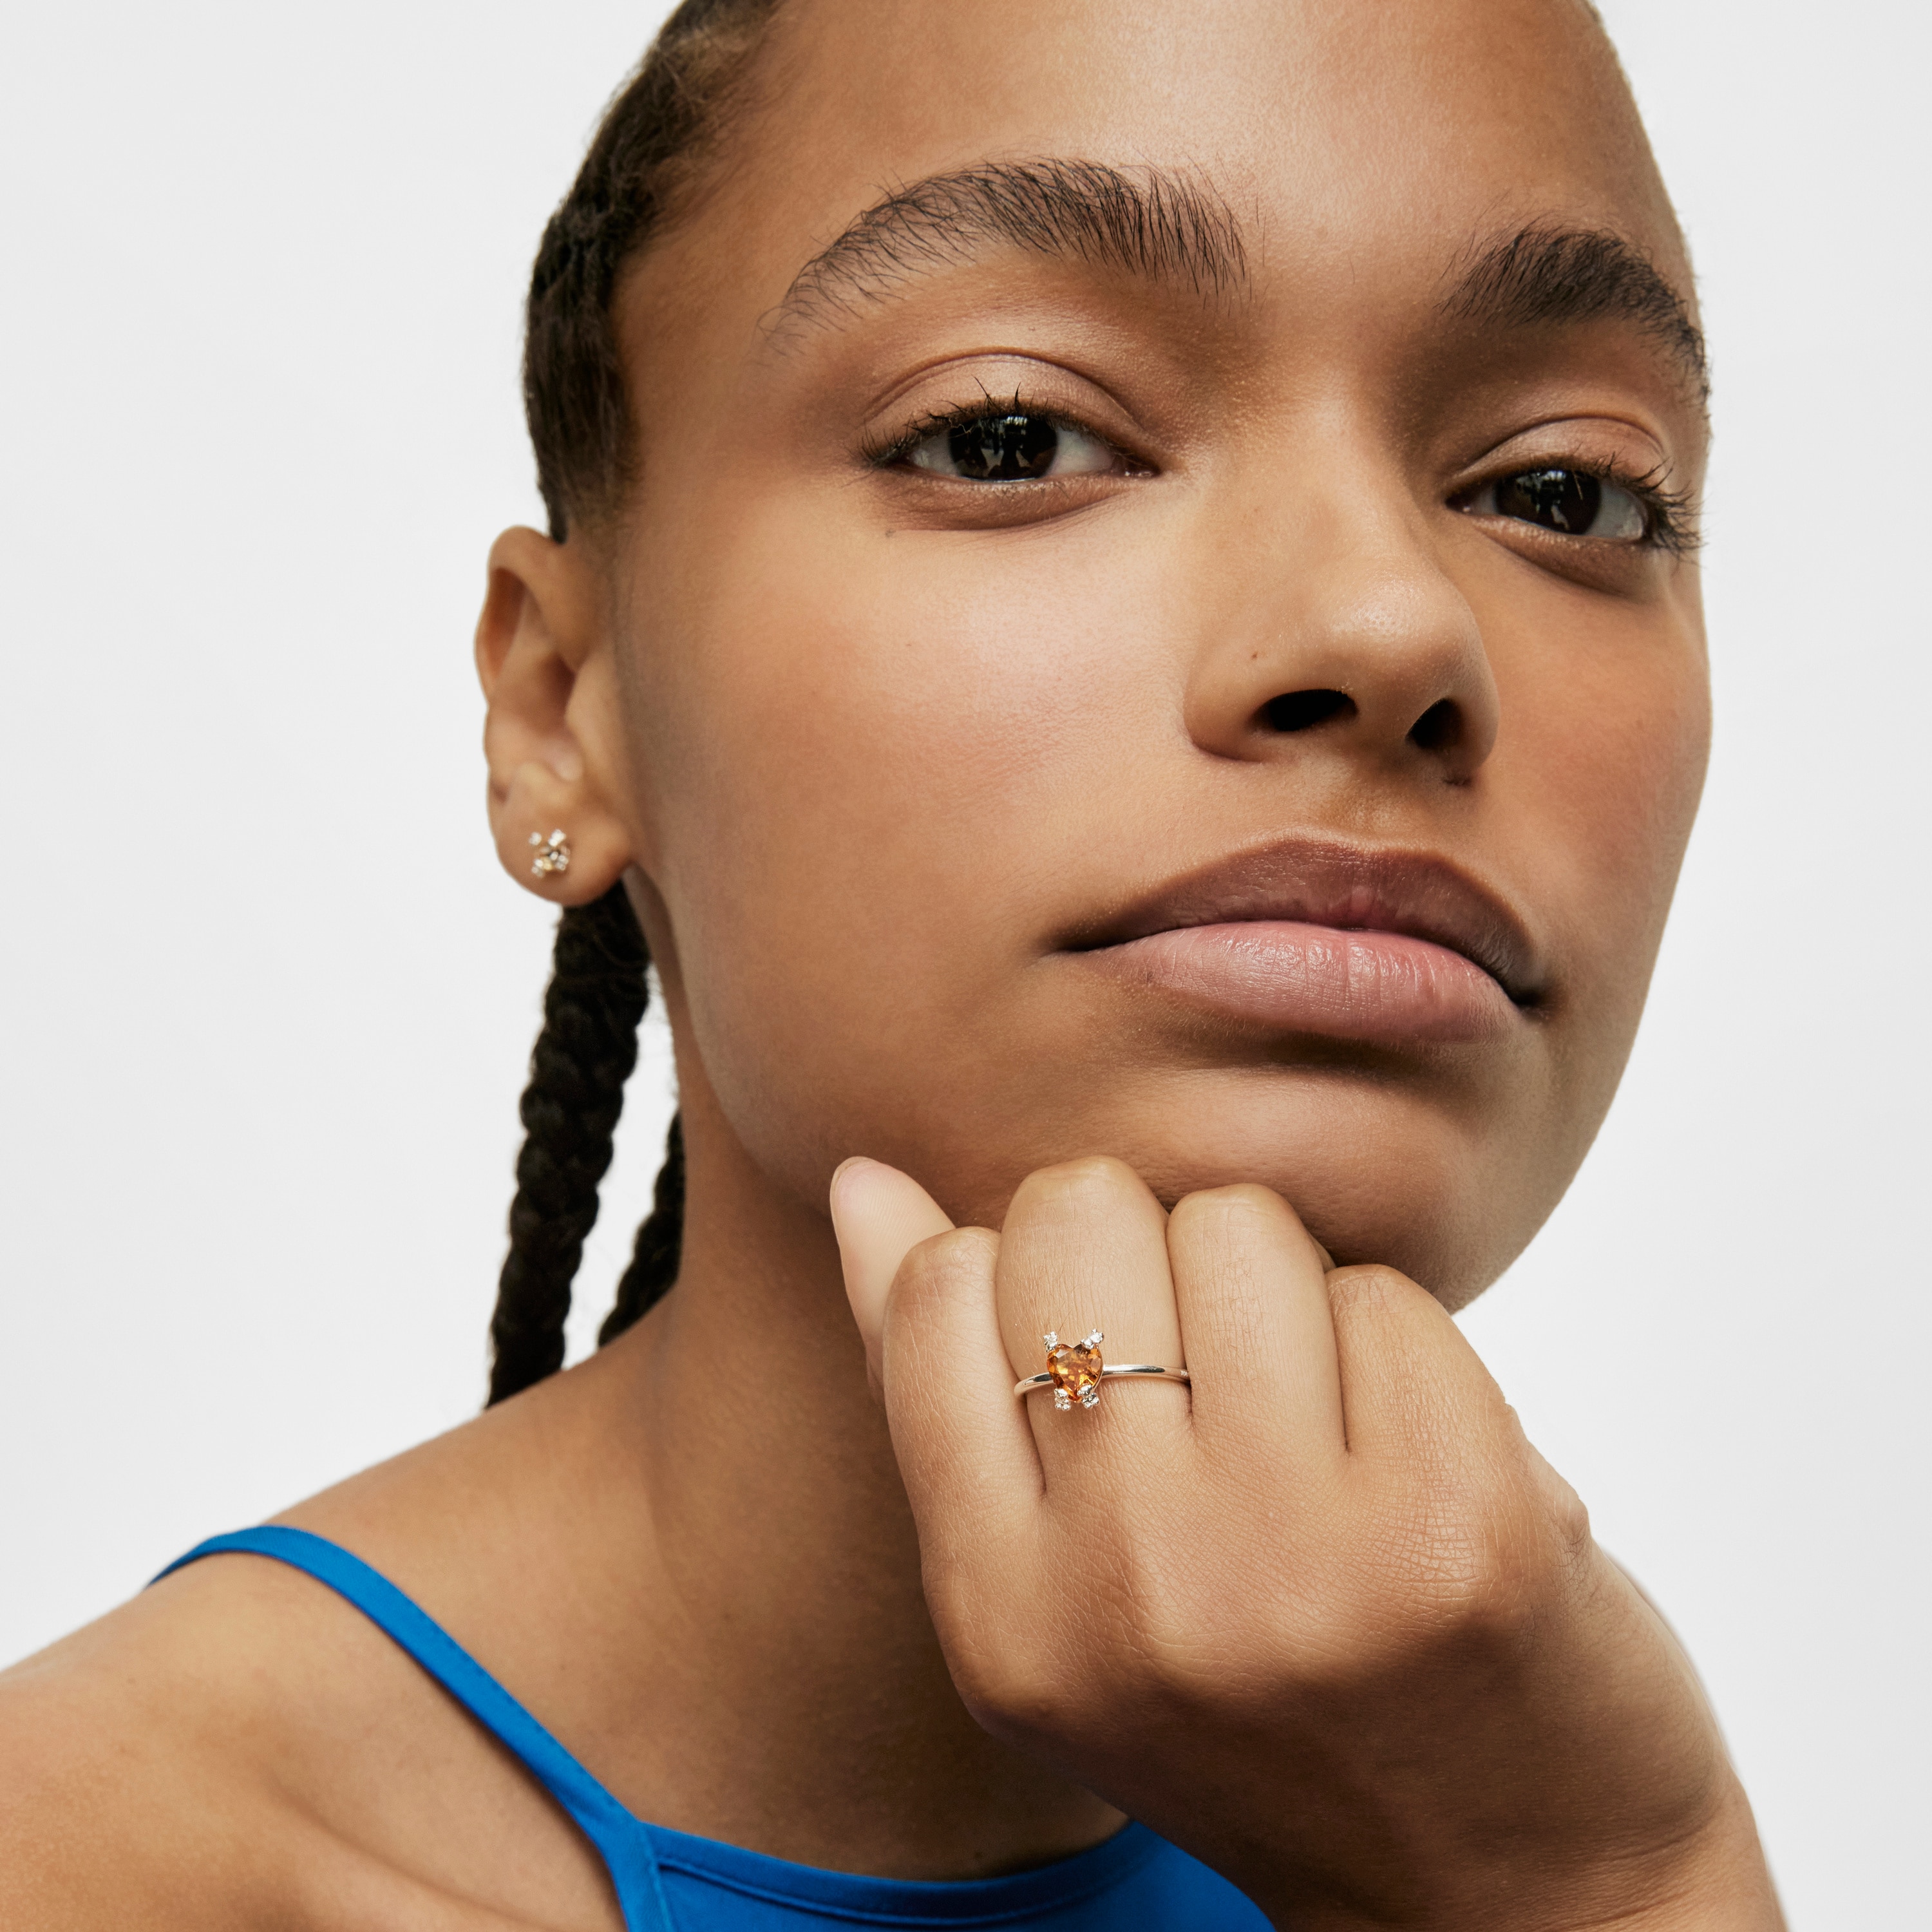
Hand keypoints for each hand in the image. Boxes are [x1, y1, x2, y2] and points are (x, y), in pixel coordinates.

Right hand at [831, 1155, 1781, 1931]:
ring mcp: (1300, 1561)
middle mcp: (1132, 1592)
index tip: (1096, 1349)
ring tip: (1312, 1423)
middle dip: (1148, 1252)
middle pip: (1083, 1217)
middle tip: (1210, 1373)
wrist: (1513, 1885)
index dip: (1023, 1271)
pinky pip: (1381, 1291)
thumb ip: (941, 1391)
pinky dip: (1396, 1348)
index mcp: (1000, 1619)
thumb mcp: (1055, 1597)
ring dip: (1280, 1291)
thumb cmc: (1261, 1710)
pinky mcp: (1463, 1523)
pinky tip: (1410, 1460)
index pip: (940, 1289)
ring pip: (1238, 1226)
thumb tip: (862, 1179)